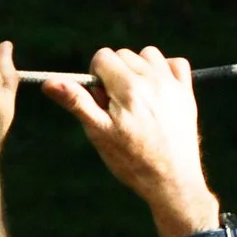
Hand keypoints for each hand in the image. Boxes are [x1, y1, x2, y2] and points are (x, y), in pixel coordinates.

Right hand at [43, 46, 219, 236]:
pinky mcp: (187, 93)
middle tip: (117, 107)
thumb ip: (76, 102)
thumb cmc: (131, 160)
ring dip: (139, 69)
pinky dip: (165, 70)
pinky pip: (176, 63)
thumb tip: (50, 82)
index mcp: (128, 87)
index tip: (101, 99)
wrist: (172, 181)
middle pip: (123, 55)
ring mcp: (172, 85)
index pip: (102, 57)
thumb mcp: (99, 133)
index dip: (95, 76)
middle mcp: (152, 79)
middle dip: (115, 74)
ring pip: (149, 55)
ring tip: (137, 98)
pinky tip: (158, 91)